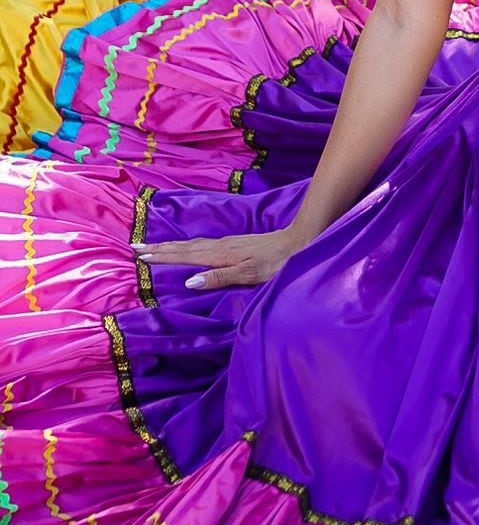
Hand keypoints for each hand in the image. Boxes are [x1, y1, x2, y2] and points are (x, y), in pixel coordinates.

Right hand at [132, 226, 301, 290]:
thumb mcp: (248, 274)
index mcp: (219, 254)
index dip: (162, 256)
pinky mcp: (233, 245)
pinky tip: (187, 248)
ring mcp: (226, 244)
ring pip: (191, 245)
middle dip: (160, 248)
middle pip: (183, 247)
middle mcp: (219, 246)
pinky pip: (201, 245)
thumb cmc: (275, 262)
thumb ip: (219, 278)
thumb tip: (188, 281)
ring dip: (171, 246)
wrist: (297, 243)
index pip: (184, 255)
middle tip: (135, 247)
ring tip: (153, 247)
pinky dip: (186, 247)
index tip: (139, 254)